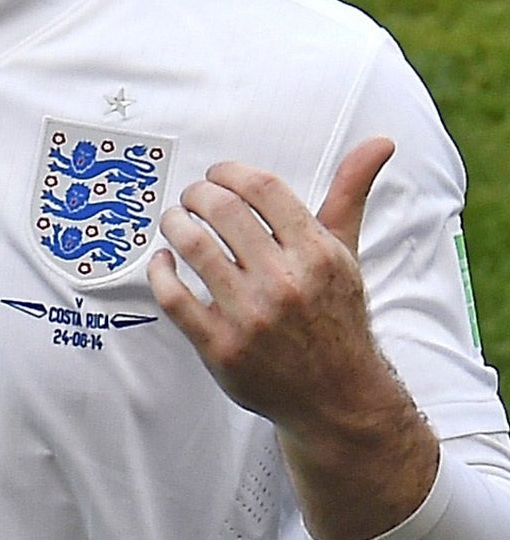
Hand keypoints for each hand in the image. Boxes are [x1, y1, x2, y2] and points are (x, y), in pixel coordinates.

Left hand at [147, 137, 437, 539]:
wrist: (338, 397)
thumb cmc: (335, 313)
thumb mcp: (347, 254)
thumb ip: (351, 195)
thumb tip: (380, 141)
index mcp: (317, 254)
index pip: (261, 188)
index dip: (228, 171)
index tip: (216, 175)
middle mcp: (285, 283)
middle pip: (221, 210)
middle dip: (196, 194)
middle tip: (191, 197)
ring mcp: (250, 317)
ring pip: (192, 247)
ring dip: (173, 223)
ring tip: (173, 221)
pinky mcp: (220, 348)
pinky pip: (173, 297)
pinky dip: (158, 270)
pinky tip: (162, 261)